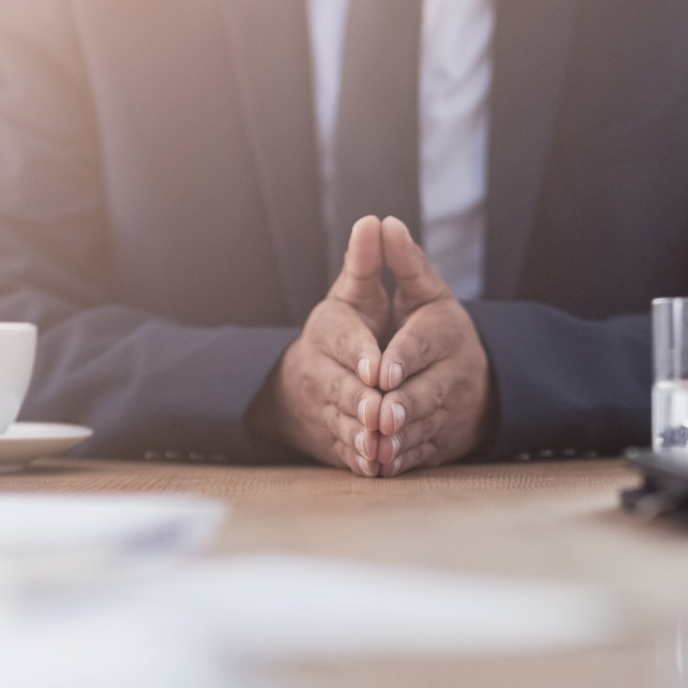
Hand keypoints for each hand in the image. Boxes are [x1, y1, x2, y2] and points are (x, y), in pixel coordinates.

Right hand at [255, 217, 393, 476]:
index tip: (378, 368)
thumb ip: (368, 263)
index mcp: (327, 330)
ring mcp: (320, 406)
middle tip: (381, 413)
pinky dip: (357, 460)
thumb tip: (375, 220)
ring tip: (379, 445)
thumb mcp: (354, 293)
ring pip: (340, 422)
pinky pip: (341, 450)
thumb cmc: (346, 329)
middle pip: (340, 387)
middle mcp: (318, 369)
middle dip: (360, 402)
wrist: (306, 380)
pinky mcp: (327, 437)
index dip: (361, 355)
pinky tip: (373, 467)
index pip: (342, 340)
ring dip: (359, 436)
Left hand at [374, 216, 492, 476]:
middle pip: (428, 390)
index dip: (401, 358)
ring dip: (401, 438)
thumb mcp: (422, 291)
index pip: (423, 343)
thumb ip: (400, 261)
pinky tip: (381, 465)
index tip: (379, 372)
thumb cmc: (433, 327)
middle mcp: (456, 371)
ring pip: (425, 425)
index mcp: (446, 330)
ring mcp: (452, 409)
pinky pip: (424, 452)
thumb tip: (380, 222)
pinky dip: (403, 461)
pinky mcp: (444, 440)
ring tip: (377, 445)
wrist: (472, 377)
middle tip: (381, 415)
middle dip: (404, 405)